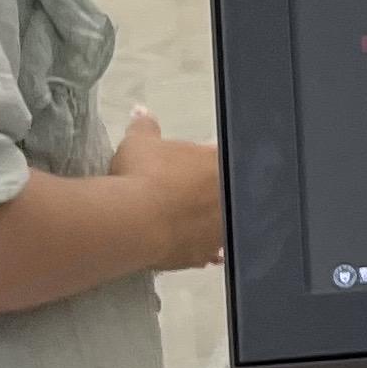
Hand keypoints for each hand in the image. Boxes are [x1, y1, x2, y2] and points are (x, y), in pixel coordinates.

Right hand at [109, 104, 223, 271]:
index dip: (211, 162)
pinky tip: (195, 248)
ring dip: (215, 222)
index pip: (224, 159)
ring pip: (225, 225)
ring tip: (195, 221)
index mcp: (218, 163)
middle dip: (216, 193)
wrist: (136, 222)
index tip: (198, 166)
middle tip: (193, 193)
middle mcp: (227, 198)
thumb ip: (146, 126)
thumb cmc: (141, 174)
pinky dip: (205, 250)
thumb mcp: (139, 142)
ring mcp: (218, 229)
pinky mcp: (204, 255)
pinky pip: (211, 253)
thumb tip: (141, 112)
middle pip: (230, 193)